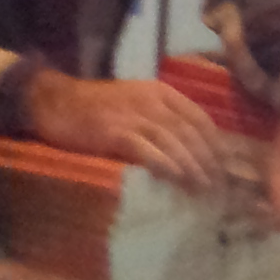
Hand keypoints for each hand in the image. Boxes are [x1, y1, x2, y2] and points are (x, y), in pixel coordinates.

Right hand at [19, 68, 228, 192]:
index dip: (215, 143)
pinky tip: (177, 179)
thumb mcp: (135, 102)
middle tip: (218, 183)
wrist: (56, 101)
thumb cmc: (96, 106)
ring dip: (192, 166)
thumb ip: (160, 119)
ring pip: (174, 142)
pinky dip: (166, 165)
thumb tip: (188, 148)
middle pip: (191, 132)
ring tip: (203, 187)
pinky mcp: (116, 132)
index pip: (199, 117)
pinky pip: (148, 150)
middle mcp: (152, 101)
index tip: (224, 165)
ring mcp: (133, 116)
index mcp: (160, 92)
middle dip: (208, 159)